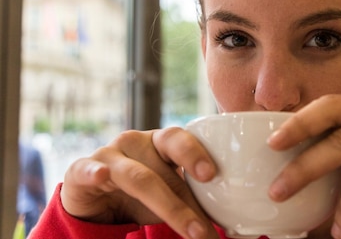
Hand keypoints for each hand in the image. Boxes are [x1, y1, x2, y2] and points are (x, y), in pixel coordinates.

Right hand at [60, 128, 219, 238]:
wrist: (96, 200)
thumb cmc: (142, 193)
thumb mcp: (170, 193)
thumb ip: (195, 198)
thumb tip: (231, 221)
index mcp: (160, 141)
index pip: (179, 139)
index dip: (195, 154)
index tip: (212, 175)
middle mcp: (135, 141)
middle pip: (162, 167)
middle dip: (186, 201)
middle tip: (205, 226)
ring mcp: (108, 154)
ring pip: (138, 178)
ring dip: (167, 207)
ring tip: (190, 230)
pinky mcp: (81, 169)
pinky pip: (88, 169)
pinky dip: (94, 172)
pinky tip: (102, 176)